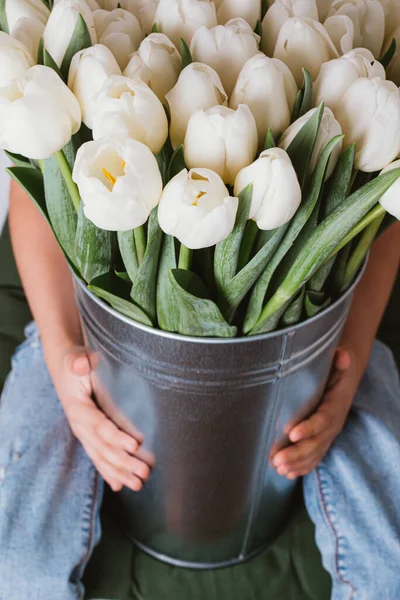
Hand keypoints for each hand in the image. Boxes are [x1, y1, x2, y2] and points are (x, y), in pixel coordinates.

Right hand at [54, 346, 150, 492]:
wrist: (65, 368)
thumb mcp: (77, 358)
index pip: (100, 426)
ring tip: (139, 484)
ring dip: (120, 472)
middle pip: (103, 448)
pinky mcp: (89, 437)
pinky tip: (121, 485)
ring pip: (102, 458)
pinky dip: (110, 472)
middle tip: (145, 472)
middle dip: (124, 462)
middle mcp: (80, 426)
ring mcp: (84, 434)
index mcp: (78, 409)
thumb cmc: (77, 363)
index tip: (136, 445)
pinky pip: (99, 458)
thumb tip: (82, 363)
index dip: (117, 437)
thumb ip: (81, 361)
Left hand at [271, 348, 356, 478]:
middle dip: (297, 453)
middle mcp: (333, 423)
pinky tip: (287, 473)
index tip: (292, 434)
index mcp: (335, 405)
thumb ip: (338, 360)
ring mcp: (328, 434)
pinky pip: (314, 457)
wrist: (343, 377)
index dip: (309, 428)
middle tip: (277, 459)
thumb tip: (342, 356)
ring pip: (314, 454)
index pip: (323, 419)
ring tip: (278, 467)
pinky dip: (301, 467)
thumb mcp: (338, 362)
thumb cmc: (335, 368)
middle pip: (317, 443)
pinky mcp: (322, 439)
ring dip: (296, 463)